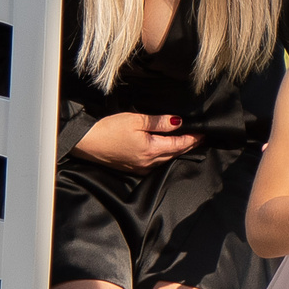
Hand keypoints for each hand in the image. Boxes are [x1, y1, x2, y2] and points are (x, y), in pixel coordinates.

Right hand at [74, 112, 199, 170]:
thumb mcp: (135, 120)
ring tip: (188, 142)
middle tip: (201, 137)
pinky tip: (166, 150)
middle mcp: (148, 163)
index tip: (204, 133)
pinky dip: (164, 155)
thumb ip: (159, 122)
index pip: (179, 145)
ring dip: (177, 151)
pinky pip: (155, 163)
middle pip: (174, 154)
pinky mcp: (132, 168)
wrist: (85, 142)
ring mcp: (140, 168)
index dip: (193, 139)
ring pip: (166, 159)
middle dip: (188, 145)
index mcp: (151, 150)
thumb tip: (178, 122)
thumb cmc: (108, 129)